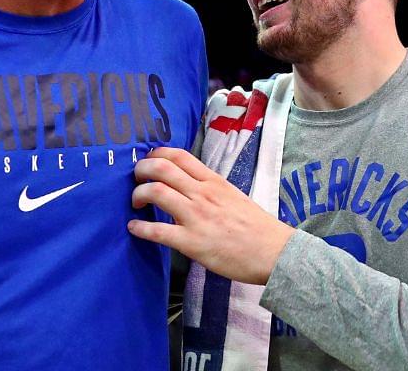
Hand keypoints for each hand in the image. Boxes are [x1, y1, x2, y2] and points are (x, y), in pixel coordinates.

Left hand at [127, 147, 294, 284]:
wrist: (273, 252)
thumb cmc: (257, 227)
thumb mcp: (233, 196)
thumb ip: (210, 189)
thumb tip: (189, 187)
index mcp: (213, 181)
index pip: (179, 156)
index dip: (156, 154)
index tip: (148, 161)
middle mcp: (202, 194)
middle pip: (161, 168)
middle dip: (141, 170)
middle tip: (136, 179)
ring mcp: (196, 217)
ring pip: (155, 192)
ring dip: (138, 195)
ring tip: (136, 203)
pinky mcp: (192, 242)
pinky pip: (157, 231)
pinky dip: (140, 228)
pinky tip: (135, 228)